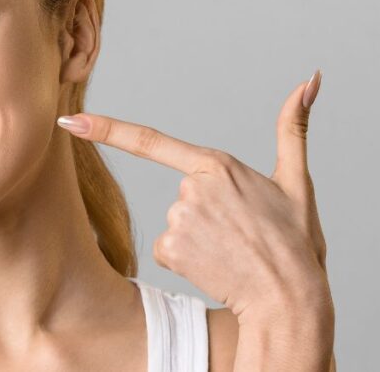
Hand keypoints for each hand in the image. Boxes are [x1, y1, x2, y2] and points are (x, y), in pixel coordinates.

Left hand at [57, 72, 329, 320]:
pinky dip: (188, 259)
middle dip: (207, 213)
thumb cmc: (295, 244)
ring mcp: (178, 218)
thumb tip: (309, 80)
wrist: (290, 299)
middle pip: (182, 195)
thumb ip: (294, 128)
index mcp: (218, 165)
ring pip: (175, 223)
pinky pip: (168, 249)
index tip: (69, 120)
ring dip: (200, 238)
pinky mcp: (169, 248)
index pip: (150, 140)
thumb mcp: (298, 182)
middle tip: (242, 233)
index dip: (105, 128)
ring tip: (232, 250)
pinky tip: (215, 265)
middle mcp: (191, 188)